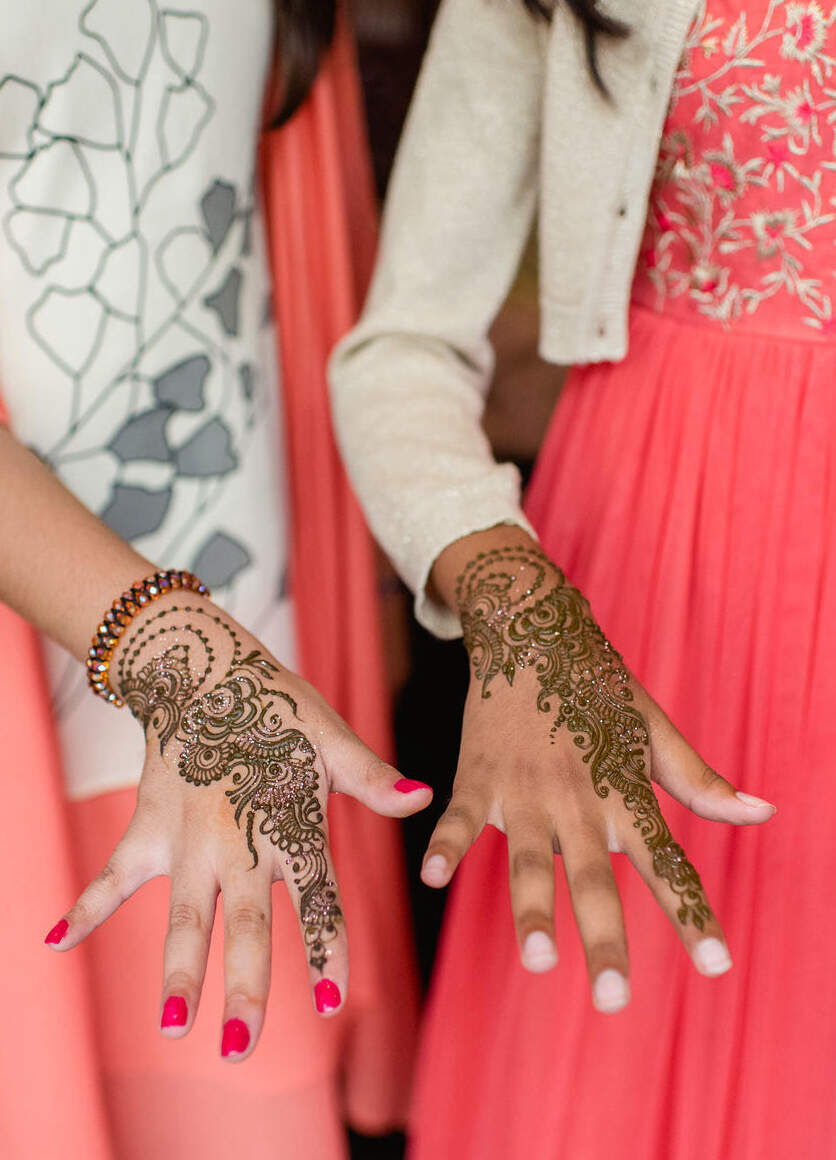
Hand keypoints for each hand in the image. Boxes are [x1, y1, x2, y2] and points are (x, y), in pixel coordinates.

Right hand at [44, 592, 431, 1058]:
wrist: (200, 668)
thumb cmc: (274, 704)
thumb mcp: (328, 734)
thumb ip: (368, 777)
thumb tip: (423, 799)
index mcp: (291, 823)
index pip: (317, 899)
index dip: (327, 952)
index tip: (335, 1005)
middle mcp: (240, 841)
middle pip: (248, 924)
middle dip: (248, 987)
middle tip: (241, 1048)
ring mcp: (189, 838)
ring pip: (185, 916)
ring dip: (179, 971)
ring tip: (173, 1027)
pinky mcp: (149, 827)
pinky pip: (114, 875)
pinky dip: (85, 907)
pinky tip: (54, 943)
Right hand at [423, 532, 774, 1012]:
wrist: (531, 629)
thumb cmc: (598, 685)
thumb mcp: (652, 728)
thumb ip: (698, 780)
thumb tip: (763, 813)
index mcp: (623, 790)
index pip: (666, 862)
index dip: (692, 915)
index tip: (716, 967)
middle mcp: (578, 797)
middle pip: (594, 878)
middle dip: (605, 939)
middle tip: (614, 999)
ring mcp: (525, 787)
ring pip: (527, 859)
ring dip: (532, 909)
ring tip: (539, 961)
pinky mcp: (479, 773)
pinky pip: (460, 815)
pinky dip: (445, 843)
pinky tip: (434, 877)